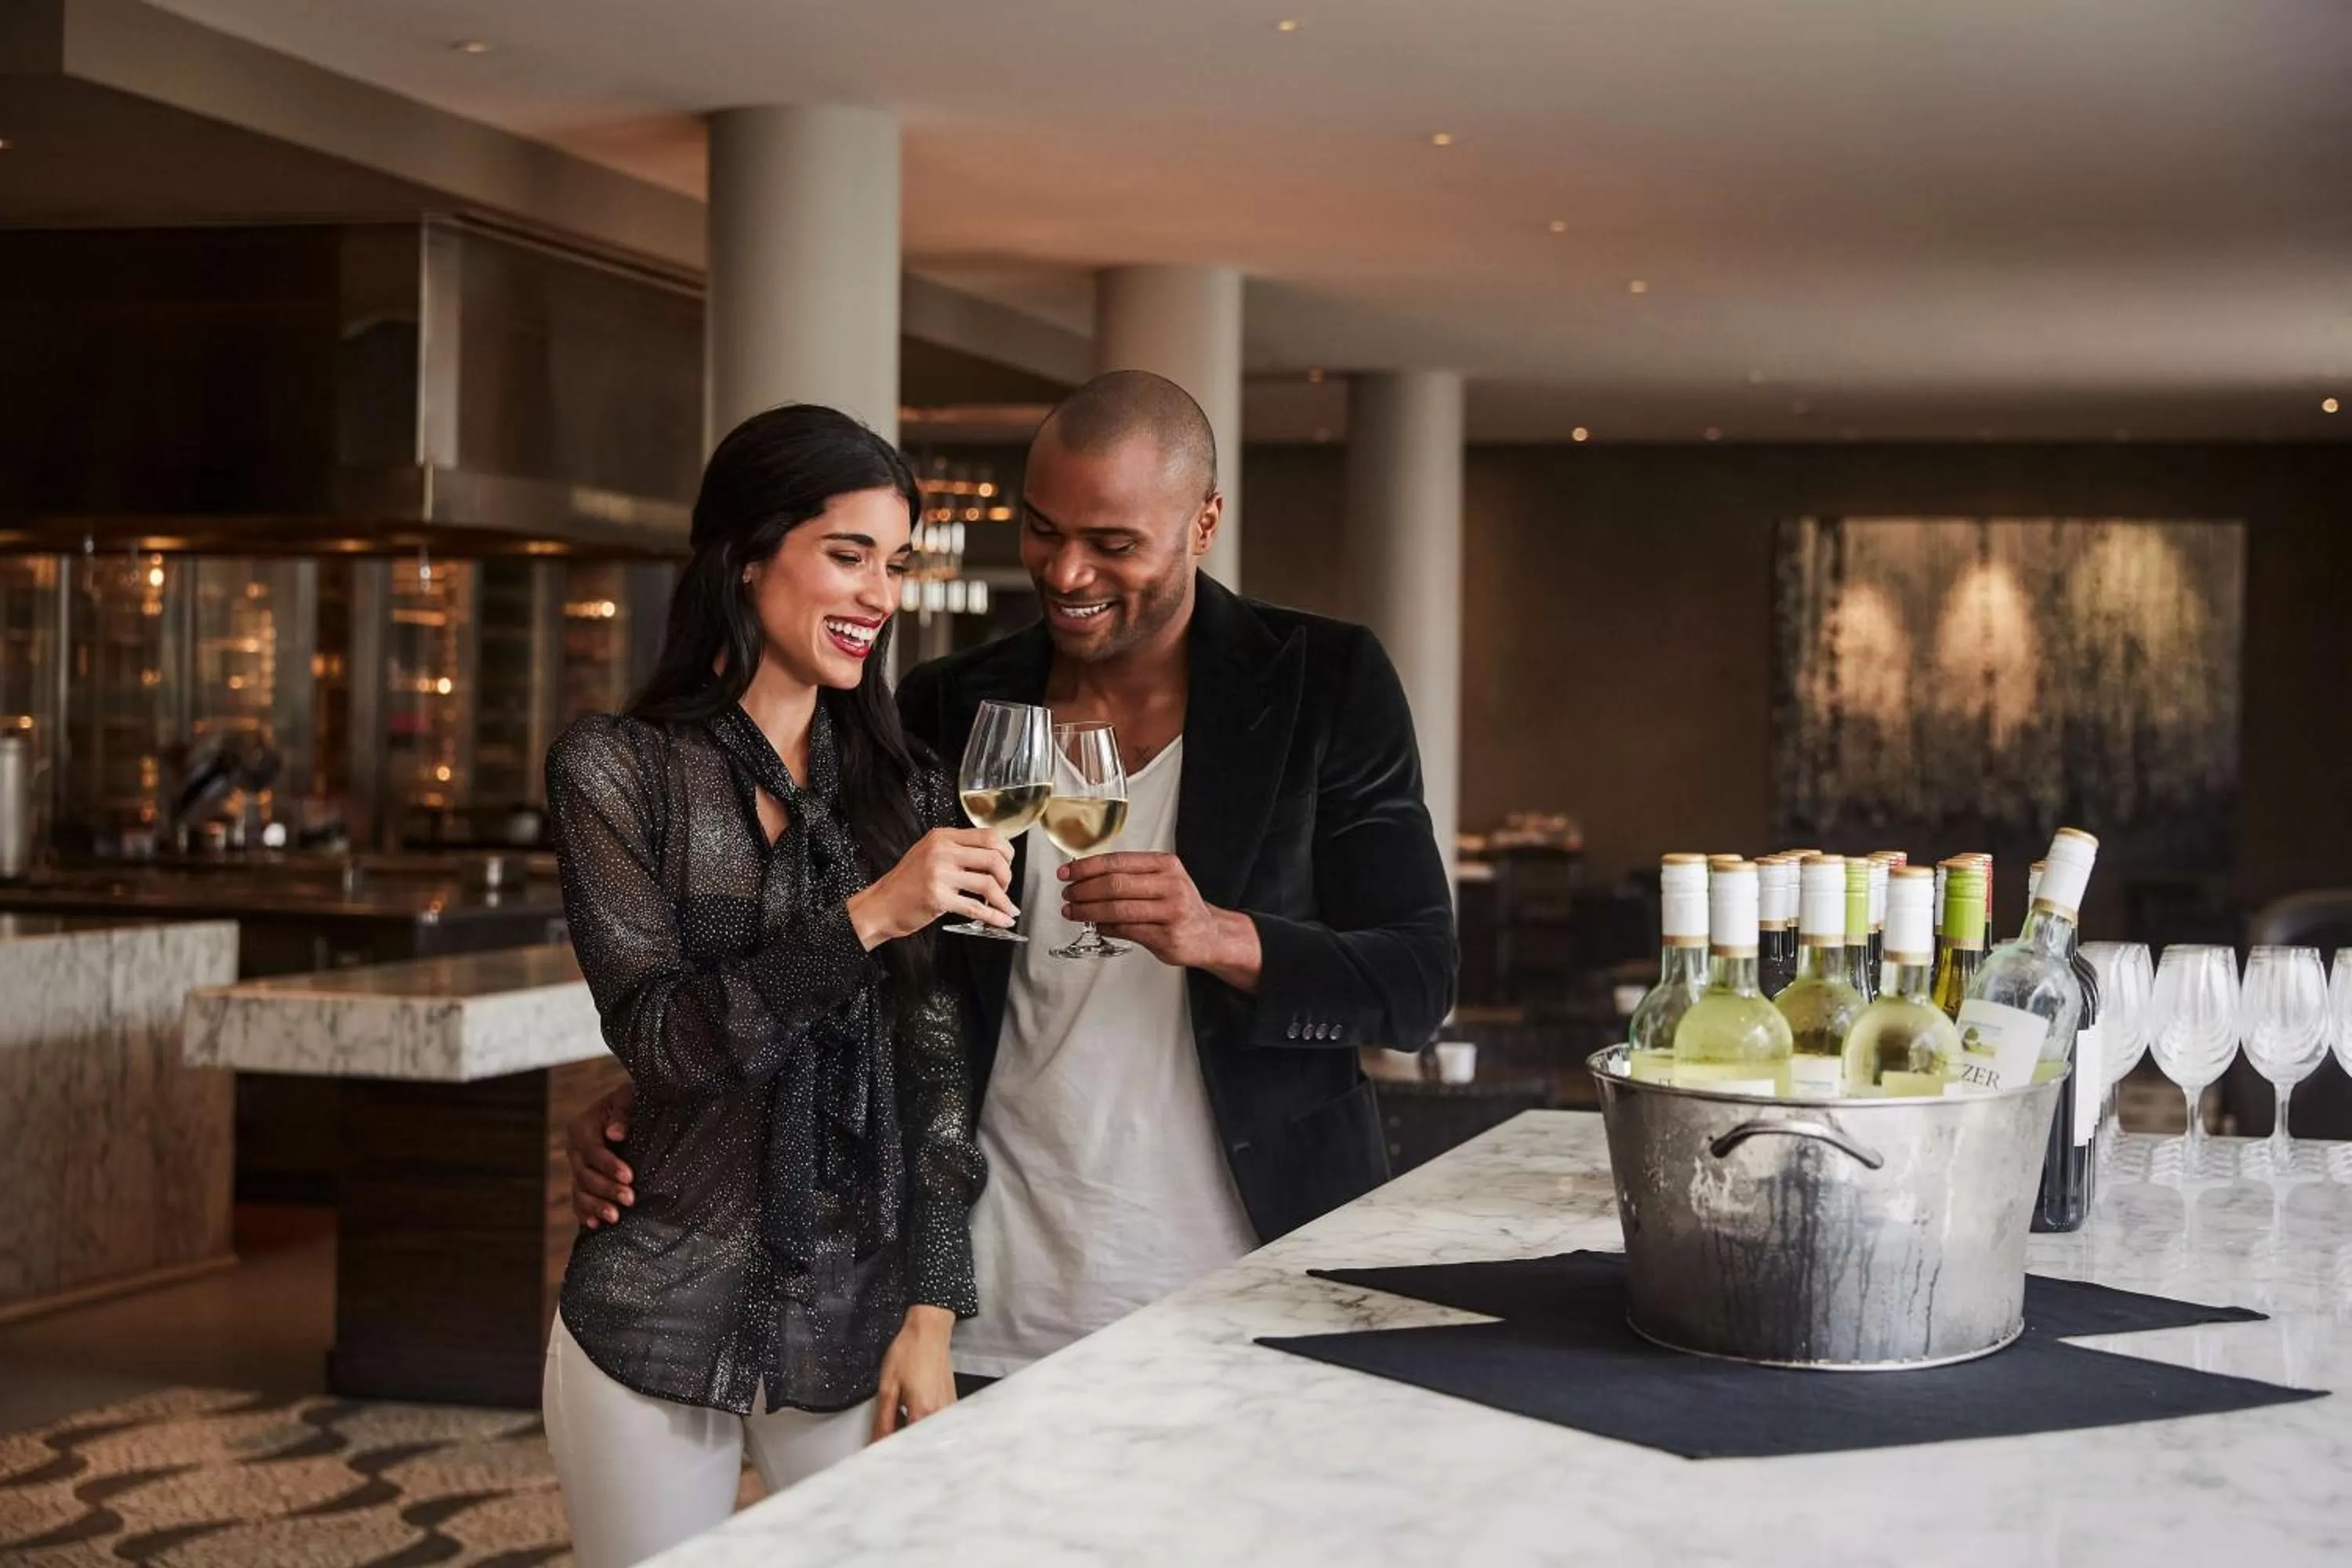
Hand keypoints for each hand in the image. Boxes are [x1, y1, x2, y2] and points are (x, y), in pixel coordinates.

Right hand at [566, 1081, 636, 1227]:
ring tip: (615, 1217)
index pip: (593, 1151)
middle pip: (585, 1175)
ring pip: (580, 1192)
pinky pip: (579, 1201)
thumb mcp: (629, 1098)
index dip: (609, 1165)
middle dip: (606, 1189)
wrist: (632, 1110)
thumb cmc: (633, 1100)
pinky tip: (596, 1225)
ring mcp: (577, 1168)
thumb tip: (615, 1134)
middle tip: (629, 1199)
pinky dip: (585, 1213)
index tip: (628, 1176)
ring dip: (596, 1206)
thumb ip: (623, 1113)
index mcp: (582, 1127)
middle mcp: (575, 1150)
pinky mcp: (584, 1182)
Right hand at [848, 828, 1016, 947]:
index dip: (1006, 852)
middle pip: (994, 858)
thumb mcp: (929, 854)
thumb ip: (958, 851)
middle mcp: (942, 851)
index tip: (1007, 866)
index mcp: (943, 836)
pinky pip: (976, 908)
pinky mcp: (937, 898)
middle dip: (1007, 876)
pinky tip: (1001, 920)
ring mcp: (939, 874)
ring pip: (988, 883)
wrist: (880, 905)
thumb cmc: (906, 883)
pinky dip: (994, 916)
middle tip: (1004, 888)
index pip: (989, 835)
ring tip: (1006, 908)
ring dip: (1003, 900)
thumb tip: (995, 859)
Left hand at [871, 1304, 956, 1440]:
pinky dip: (922, 1425)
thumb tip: (877, 1444)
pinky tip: (912, 1416)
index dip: (890, 1452)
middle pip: (919, 1444)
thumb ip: (883, 1419)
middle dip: (902, 1445)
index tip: (878, 1453)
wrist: (929, 1330)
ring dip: (912, 1435)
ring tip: (899, 1423)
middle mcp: (940, 1415)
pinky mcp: (952, 1404)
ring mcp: (949, 1410)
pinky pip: (936, 1425)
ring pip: (928, 1435)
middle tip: (887, 1438)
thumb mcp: (888, 1386)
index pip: (905, 1446)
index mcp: (922, 1412)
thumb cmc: (908, 1352)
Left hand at [1059, 852, 1261, 990]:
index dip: (1087, 867)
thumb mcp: (1162, 879)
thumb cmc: (1179, 905)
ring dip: (1088, 910)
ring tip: (1073, 911)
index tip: (1067, 872)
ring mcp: (1171, 912)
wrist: (1210, 934)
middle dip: (1084, 889)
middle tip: (1068, 893)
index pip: (1118, 861)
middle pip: (1115, 884)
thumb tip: (1085, 877)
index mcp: (1166, 865)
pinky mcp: (1167, 937)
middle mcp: (1171, 885)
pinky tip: (1095, 924)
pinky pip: (1125, 930)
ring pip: (1117, 909)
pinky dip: (1104, 926)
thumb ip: (1130, 875)